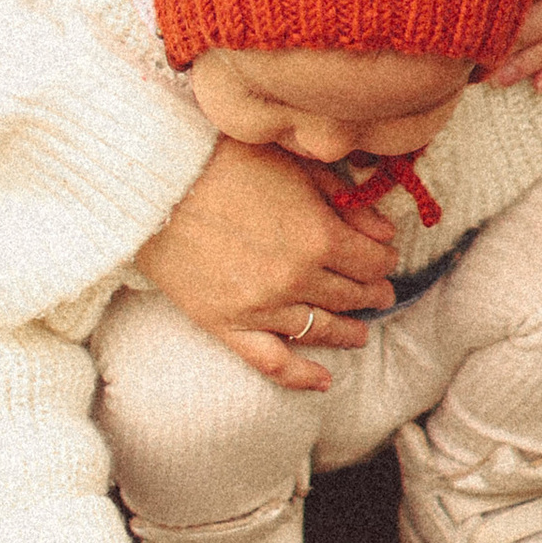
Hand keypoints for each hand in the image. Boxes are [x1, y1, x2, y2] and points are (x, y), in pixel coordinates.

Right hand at [136, 135, 396, 389]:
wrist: (156, 182)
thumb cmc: (224, 161)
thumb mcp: (293, 164)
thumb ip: (343, 198)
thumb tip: (385, 232)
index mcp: (318, 234)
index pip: (372, 261)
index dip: (385, 261)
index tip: (385, 258)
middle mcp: (297, 277)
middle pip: (352, 296)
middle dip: (372, 294)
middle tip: (380, 294)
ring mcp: (262, 307)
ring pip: (321, 330)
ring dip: (348, 333)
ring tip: (360, 333)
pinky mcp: (227, 324)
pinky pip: (272, 362)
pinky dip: (301, 376)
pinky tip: (323, 381)